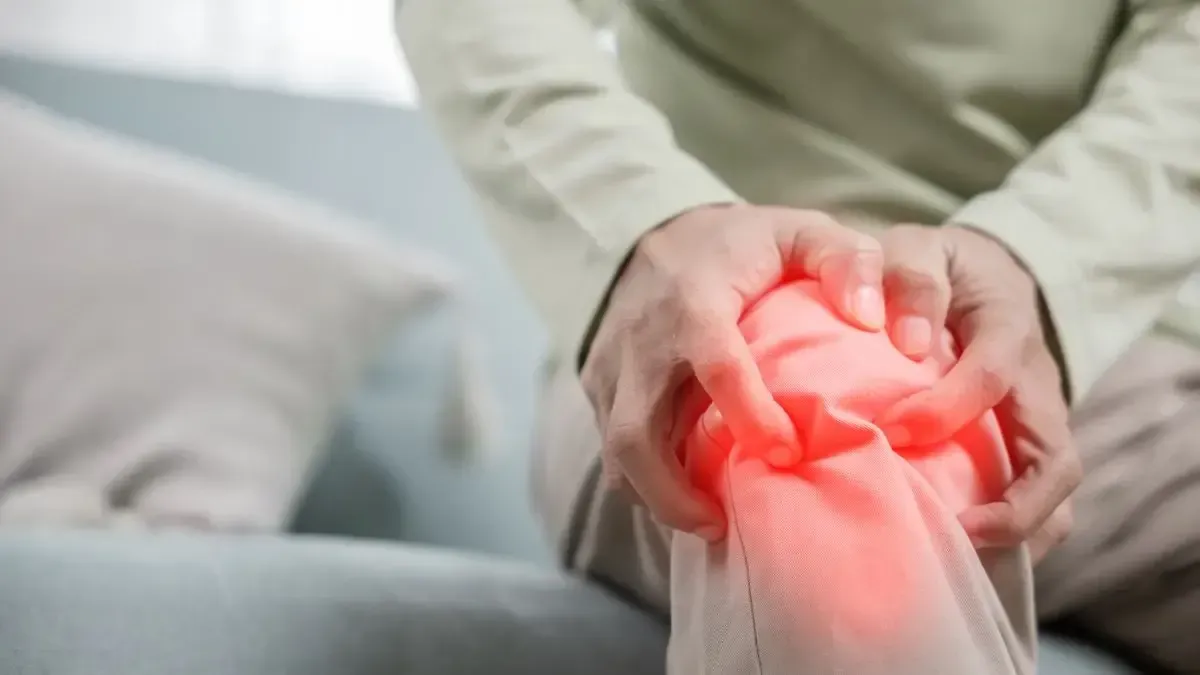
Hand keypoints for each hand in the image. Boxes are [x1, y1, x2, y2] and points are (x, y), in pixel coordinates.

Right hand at [582, 204, 884, 540]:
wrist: (654, 234)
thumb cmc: (740, 244)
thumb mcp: (800, 231)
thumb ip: (846, 260)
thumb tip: (871, 318)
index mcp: (694, 299)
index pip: (716, 365)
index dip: (751, 417)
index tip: (790, 452)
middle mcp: (642, 339)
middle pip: (636, 433)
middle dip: (673, 492)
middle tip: (721, 525)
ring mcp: (612, 365)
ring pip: (615, 451)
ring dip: (655, 496)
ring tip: (706, 522)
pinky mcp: (597, 385)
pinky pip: (612, 446)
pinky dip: (644, 479)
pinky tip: (684, 493)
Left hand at [873, 224, 1081, 559]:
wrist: (980, 272)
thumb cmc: (937, 266)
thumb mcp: (920, 247)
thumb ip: (909, 277)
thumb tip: (909, 343)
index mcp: (1009, 329)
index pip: (989, 377)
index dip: (942, 408)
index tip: (889, 429)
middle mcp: (1037, 383)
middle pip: (1056, 459)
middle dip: (1012, 506)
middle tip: (950, 528)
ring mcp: (1040, 419)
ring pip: (1057, 491)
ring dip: (1018, 531)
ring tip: (959, 555)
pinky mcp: (1028, 443)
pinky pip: (1039, 501)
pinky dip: (1011, 533)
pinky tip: (957, 550)